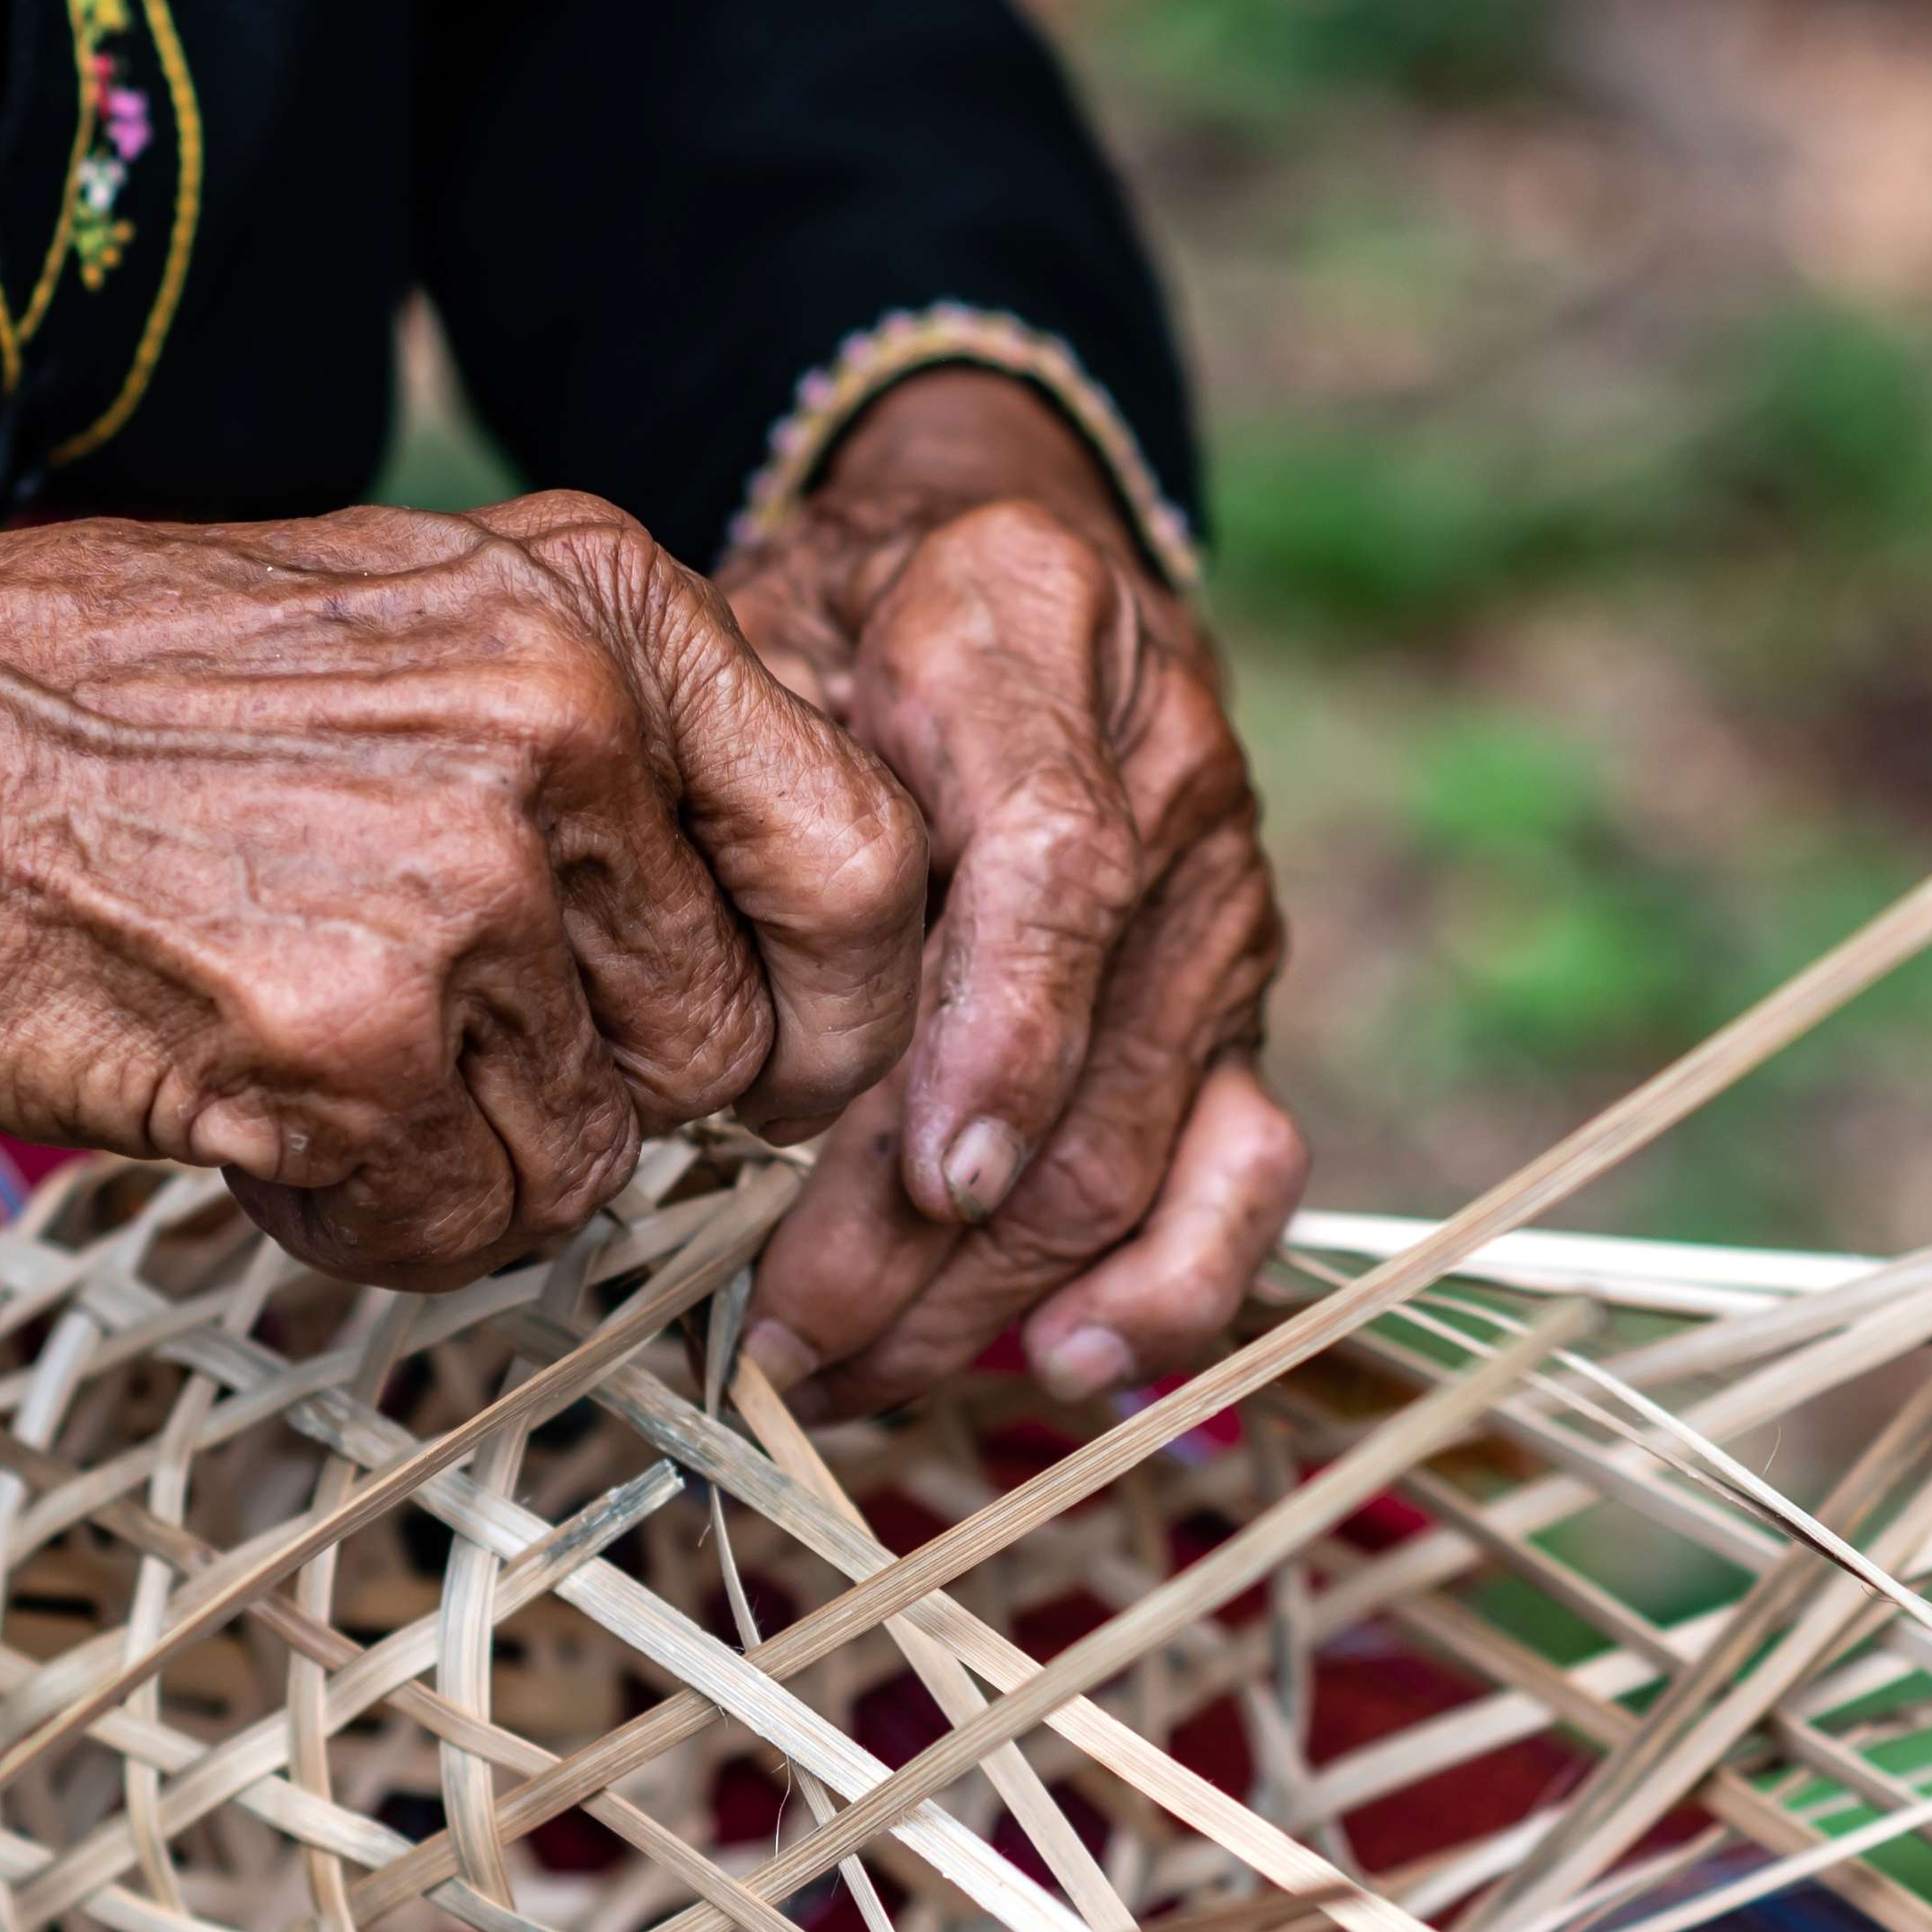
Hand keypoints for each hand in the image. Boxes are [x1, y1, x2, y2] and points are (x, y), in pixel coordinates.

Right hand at [0, 496, 925, 1285]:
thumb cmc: (95, 712)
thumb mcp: (401, 623)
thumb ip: (599, 737)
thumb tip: (788, 921)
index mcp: (599, 601)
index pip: (866, 858)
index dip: (826, 1002)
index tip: (758, 1059)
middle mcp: (564, 724)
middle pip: (727, 1043)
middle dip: (597, 1088)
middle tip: (422, 1035)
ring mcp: (465, 885)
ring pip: (591, 1160)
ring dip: (461, 1157)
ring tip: (296, 1045)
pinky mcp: (357, 1045)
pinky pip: (459, 1231)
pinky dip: (358, 1218)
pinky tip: (244, 1110)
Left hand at [717, 369, 1305, 1415]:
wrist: (980, 559)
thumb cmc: (819, 618)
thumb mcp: (748, 624)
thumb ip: (738, 772)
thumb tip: (688, 1004)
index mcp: (1033, 629)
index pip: (1058, 861)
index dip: (1005, 1035)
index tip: (933, 1179)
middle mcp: (1165, 761)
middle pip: (1096, 1044)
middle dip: (941, 1230)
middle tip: (785, 1336)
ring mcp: (1221, 890)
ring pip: (1147, 1136)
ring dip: (997, 1287)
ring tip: (844, 1371)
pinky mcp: (1236, 996)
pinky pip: (1243, 1163)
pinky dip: (1170, 1283)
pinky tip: (1065, 1365)